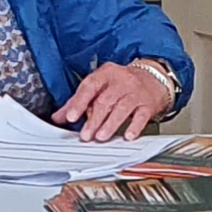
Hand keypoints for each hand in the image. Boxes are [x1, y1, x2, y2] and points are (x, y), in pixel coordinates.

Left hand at [51, 61, 175, 140]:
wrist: (153, 78)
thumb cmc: (122, 84)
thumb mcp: (100, 87)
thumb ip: (78, 102)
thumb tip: (58, 117)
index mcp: (105, 74)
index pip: (90, 87)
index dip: (79, 102)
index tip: (71, 117)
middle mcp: (121, 81)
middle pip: (105, 101)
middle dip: (94, 120)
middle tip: (86, 135)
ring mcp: (135, 92)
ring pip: (122, 108)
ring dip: (110, 124)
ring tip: (101, 137)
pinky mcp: (147, 104)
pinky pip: (141, 116)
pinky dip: (135, 126)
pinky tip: (128, 135)